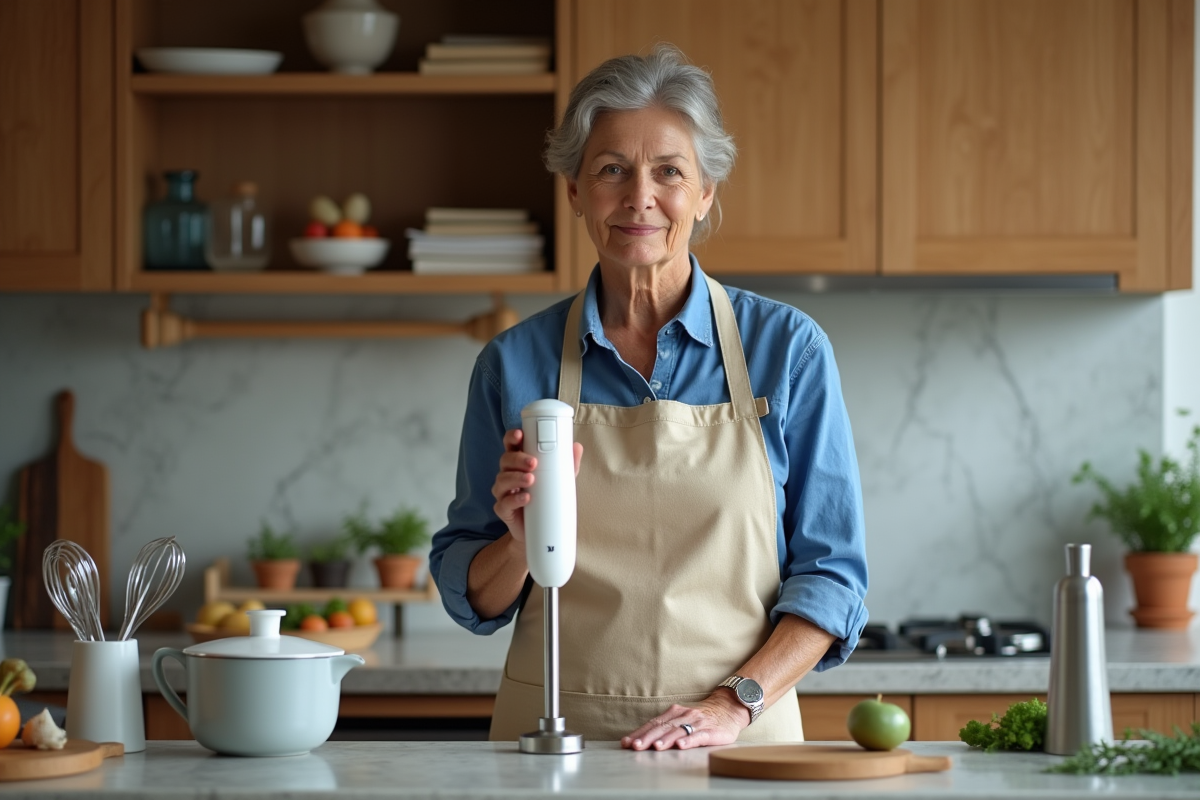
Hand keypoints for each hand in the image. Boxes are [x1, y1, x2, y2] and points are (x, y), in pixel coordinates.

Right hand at [491, 428, 582, 543]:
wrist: (539, 531)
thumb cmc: (546, 499)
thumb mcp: (560, 480)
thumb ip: (567, 464)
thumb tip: (577, 447)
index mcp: (519, 463)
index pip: (512, 445)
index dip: (512, 437)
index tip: (520, 435)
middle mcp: (508, 475)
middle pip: (506, 460)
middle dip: (518, 458)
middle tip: (533, 462)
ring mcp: (504, 493)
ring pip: (502, 480)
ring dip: (516, 478)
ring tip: (531, 479)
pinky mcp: (503, 510)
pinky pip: (504, 503)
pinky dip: (515, 499)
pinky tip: (526, 498)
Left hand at [621, 691, 749, 750]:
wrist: (728, 708)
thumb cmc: (701, 718)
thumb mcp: (681, 719)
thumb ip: (665, 727)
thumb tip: (641, 739)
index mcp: (674, 713)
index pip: (653, 723)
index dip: (639, 733)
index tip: (627, 742)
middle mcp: (684, 716)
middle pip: (663, 727)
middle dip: (647, 737)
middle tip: (635, 746)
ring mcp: (698, 723)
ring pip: (679, 731)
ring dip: (666, 739)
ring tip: (656, 747)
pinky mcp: (711, 731)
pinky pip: (699, 736)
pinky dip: (689, 740)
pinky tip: (681, 745)